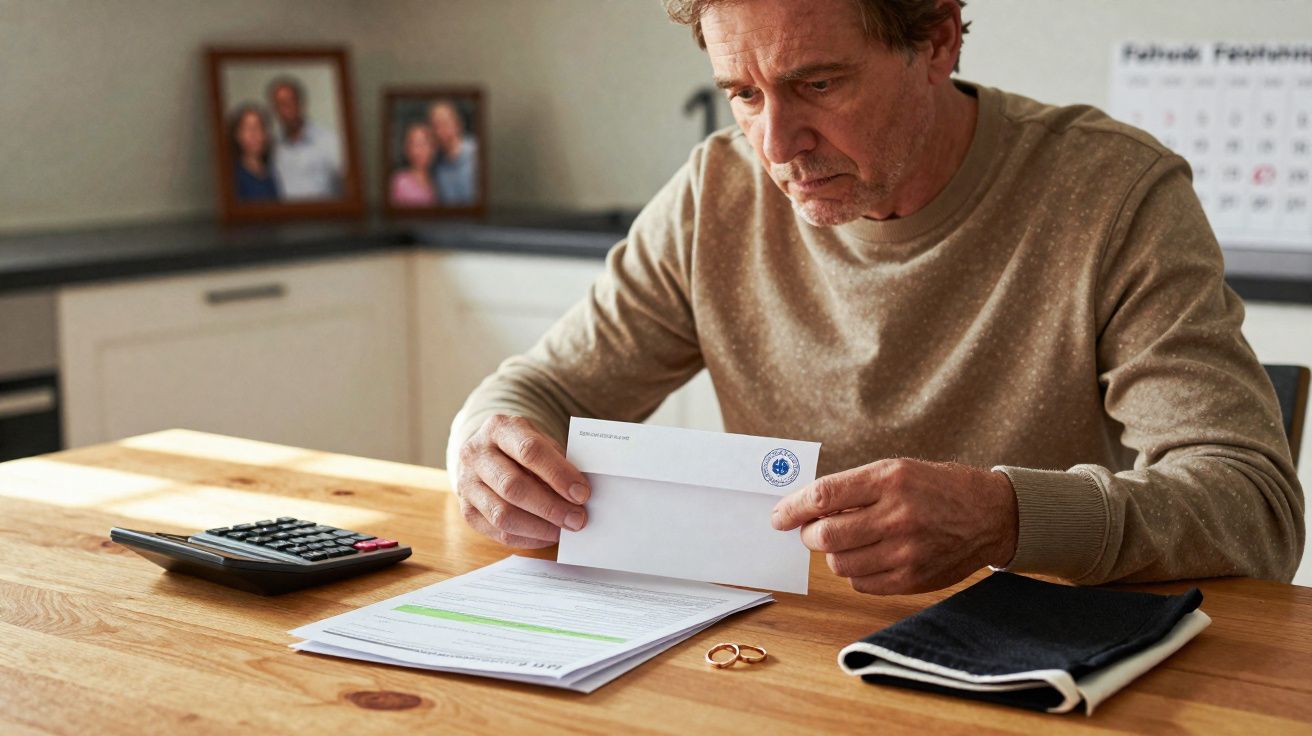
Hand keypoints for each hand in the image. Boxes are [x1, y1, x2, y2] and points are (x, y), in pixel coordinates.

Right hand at [455, 415, 590, 547]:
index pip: (529, 451)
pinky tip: (547, 536)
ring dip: (539, 527)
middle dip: (550, 506)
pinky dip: (527, 539)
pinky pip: (498, 532)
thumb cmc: (522, 448)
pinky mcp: (466, 510)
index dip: (558, 474)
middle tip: (577, 519)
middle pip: (513, 486)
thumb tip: (580, 494)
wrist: (487, 453)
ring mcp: (466, 483)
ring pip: (502, 514)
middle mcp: (476, 454)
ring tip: (563, 530)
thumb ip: (558, 462)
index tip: (582, 493)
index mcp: (499, 428)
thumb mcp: (540, 441)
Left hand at [771, 458, 1017, 594]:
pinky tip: (867, 556)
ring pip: (840, 563)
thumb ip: (852, 488)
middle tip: (811, 532)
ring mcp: (906, 551)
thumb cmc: (935, 488)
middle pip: (827, 536)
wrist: (988, 515)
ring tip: (846, 542)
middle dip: (809, 536)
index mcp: (889, 480)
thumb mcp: (896, 470)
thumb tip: (805, 510)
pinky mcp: (912, 579)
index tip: (779, 516)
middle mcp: (897, 516)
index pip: (823, 496)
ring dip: (832, 555)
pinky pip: (860, 583)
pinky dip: (854, 572)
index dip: (792, 508)